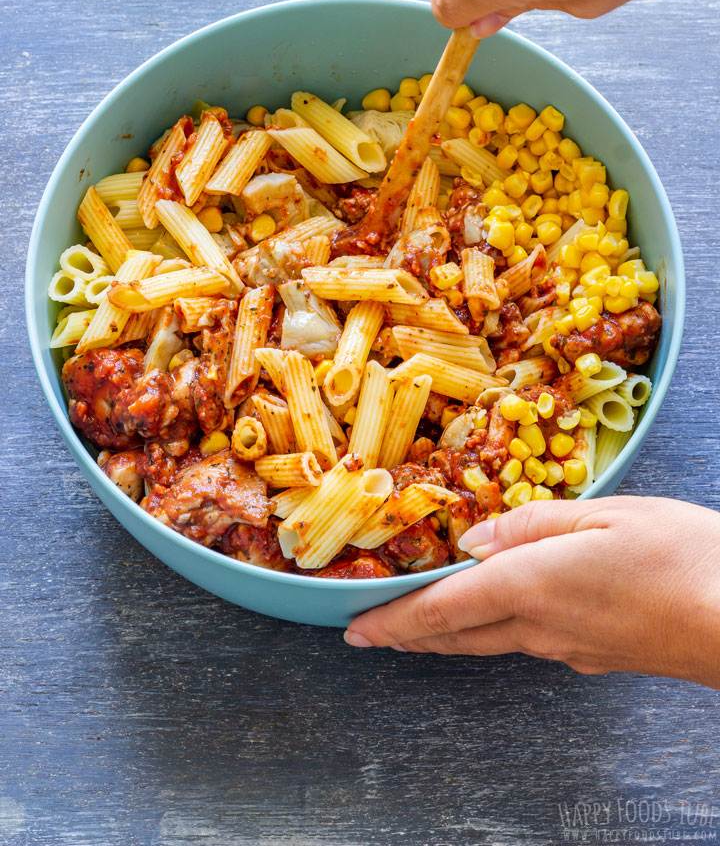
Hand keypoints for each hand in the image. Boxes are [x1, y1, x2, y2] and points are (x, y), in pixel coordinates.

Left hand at [344, 497, 719, 688]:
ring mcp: (567, 648)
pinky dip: (490, 631)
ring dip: (445, 633)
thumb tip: (474, 540)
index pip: (442, 609)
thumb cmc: (681, 557)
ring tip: (416, 627)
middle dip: (407, 634)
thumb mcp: (603, 513)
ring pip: (487, 642)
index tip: (355, 630)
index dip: (393, 620)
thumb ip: (531, 524)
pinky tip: (496, 618)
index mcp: (531, 585)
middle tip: (369, 633)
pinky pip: (525, 643)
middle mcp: (540, 627)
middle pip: (456, 635)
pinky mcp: (594, 655)